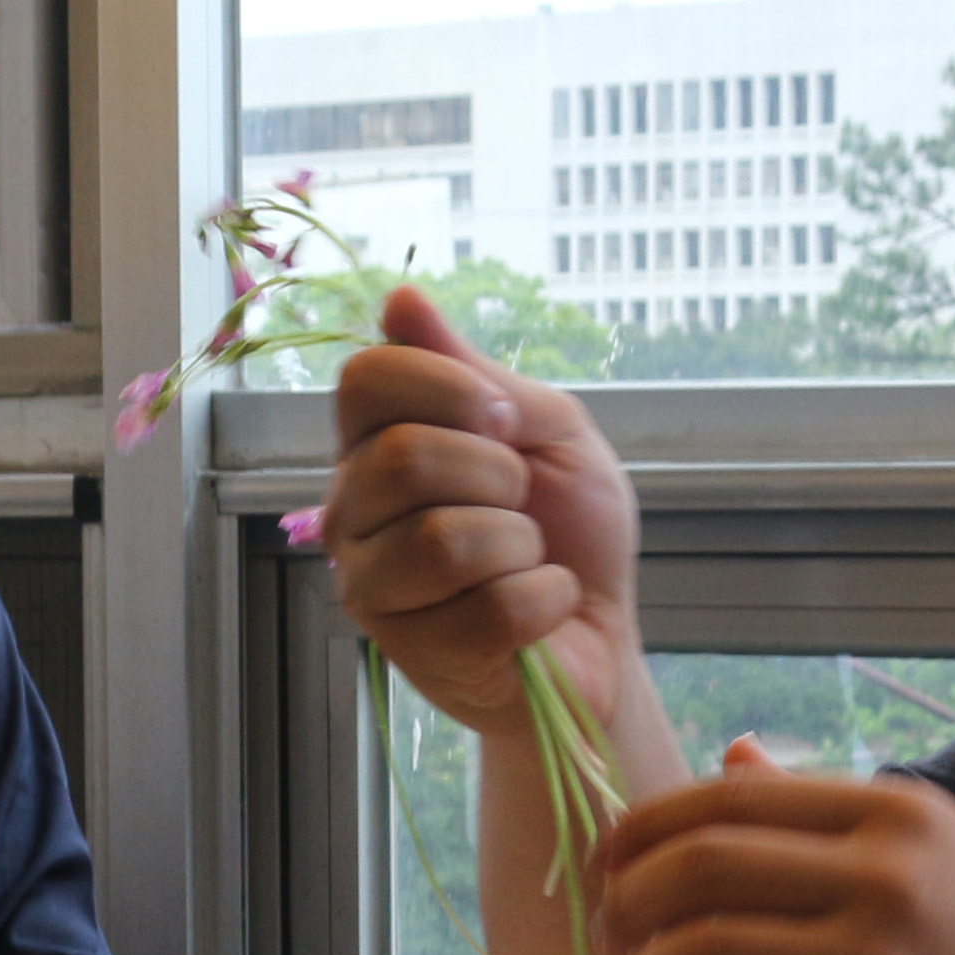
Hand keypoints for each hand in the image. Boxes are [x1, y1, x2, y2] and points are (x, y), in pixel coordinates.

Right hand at [324, 282, 645, 751]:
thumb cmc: (571, 532)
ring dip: (519, 545)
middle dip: (497, 475)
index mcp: (374, 446)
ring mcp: (372, 590)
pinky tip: (540, 610)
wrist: (601, 634)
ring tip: (526, 560)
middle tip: (519, 504)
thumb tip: (400, 298)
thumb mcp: (549, 431)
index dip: (447, 387)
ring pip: (442, 541)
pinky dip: (545, 601)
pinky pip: (492, 610)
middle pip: (402, 457)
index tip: (504, 421)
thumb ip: (477, 374)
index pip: (364, 379)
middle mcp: (353, 514)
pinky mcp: (413, 656)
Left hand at [594, 758, 954, 954]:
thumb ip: (824, 812)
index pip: (725, 800)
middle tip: (610, 935)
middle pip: (695, 870)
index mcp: (892, 815)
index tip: (607, 865)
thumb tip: (727, 756)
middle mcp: (885, 881)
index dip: (640, 831)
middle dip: (625, 903)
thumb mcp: (935, 852)